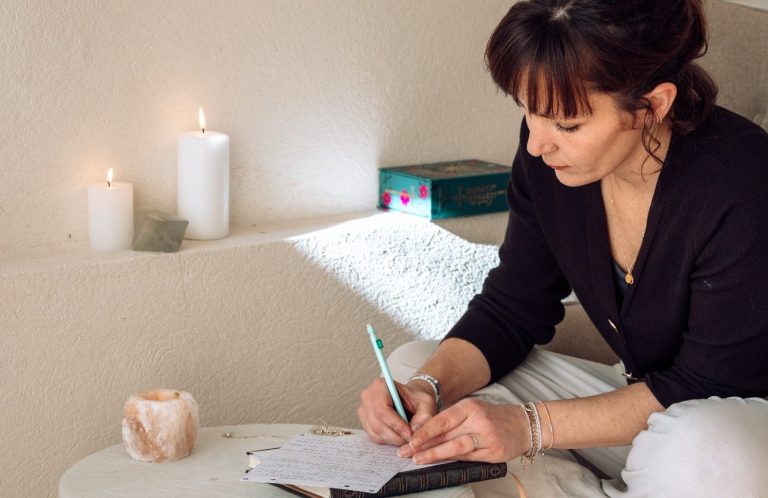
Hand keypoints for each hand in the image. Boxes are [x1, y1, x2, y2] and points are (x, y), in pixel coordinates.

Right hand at [357, 377, 437, 445]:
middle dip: (395, 435)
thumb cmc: (417, 399)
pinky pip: (374, 437)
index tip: (410, 433)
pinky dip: (388, 441)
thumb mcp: (427, 403)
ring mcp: (363, 410)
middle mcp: (367, 396)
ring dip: (392, 440)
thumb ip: (424, 416)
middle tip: (410, 440)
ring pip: (375, 432)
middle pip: (377, 423)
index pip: (382, 409)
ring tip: (406, 439)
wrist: (410, 400)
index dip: (396, 424)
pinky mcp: (365, 422)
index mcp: (380, 385)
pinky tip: (399, 437)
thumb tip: (413, 431)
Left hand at [399, 398, 528, 463]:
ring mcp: (487, 438)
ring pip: (456, 448)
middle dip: (424, 444)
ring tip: (419, 459)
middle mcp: (478, 421)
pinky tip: (440, 462)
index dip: (424, 430)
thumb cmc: (493, 417)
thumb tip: (423, 433)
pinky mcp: (494, 453)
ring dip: (435, 454)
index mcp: (470, 407)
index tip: (410, 439)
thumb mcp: (472, 410)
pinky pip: (469, 458)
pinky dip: (453, 460)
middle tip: (406, 452)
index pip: (442, 419)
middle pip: (446, 434)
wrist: (524, 425)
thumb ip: (452, 420)